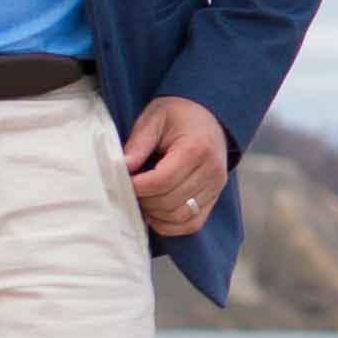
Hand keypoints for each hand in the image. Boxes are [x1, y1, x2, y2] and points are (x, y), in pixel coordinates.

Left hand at [122, 93, 228, 243]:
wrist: (210, 115)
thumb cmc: (180, 114)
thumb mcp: (155, 117)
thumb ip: (138, 142)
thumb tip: (121, 168)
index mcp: (196, 149)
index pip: (162, 181)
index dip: (137, 187)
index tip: (123, 180)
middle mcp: (211, 172)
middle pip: (169, 202)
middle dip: (143, 200)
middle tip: (130, 188)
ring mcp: (216, 188)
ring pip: (180, 217)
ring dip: (155, 213)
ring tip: (143, 198)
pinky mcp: (215, 198)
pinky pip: (192, 224)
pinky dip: (170, 224)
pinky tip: (156, 211)